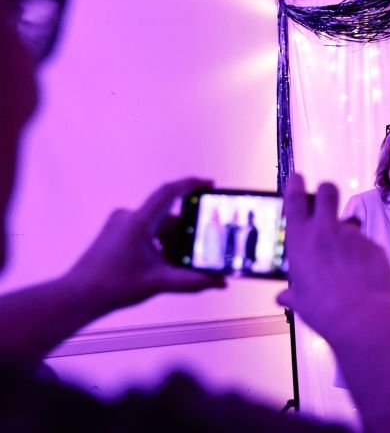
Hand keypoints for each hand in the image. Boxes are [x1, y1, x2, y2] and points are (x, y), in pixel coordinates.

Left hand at [64, 178, 225, 310]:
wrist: (78, 296)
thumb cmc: (112, 286)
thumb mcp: (158, 282)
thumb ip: (192, 281)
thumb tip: (220, 282)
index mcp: (138, 222)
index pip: (168, 192)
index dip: (191, 184)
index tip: (210, 183)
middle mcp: (128, 217)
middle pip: (167, 217)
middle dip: (185, 232)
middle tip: (201, 247)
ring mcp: (120, 224)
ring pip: (157, 226)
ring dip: (171, 241)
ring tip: (180, 263)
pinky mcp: (116, 233)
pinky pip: (146, 231)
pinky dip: (159, 244)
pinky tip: (163, 264)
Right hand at [277, 175, 389, 339]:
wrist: (360, 315)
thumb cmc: (323, 309)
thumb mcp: (300, 301)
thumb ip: (291, 294)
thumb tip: (282, 297)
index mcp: (300, 239)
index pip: (295, 200)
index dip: (295, 184)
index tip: (297, 177)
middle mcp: (325, 230)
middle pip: (327, 191)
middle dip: (326, 190)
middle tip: (326, 197)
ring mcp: (352, 235)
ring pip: (349, 224)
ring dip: (347, 236)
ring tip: (347, 264)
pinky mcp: (373, 244)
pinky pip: (366, 244)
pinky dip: (363, 256)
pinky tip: (363, 276)